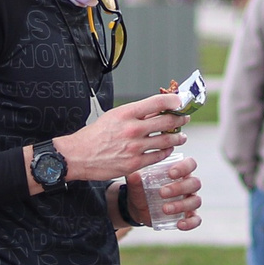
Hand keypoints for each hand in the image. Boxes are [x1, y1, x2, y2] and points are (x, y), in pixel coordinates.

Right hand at [46, 95, 186, 186]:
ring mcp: (135, 148)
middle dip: (180, 119)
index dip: (174, 100)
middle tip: (185, 118)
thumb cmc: (95, 135)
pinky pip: (158, 156)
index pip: (157, 102)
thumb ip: (135, 114)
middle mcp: (132, 129)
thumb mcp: (113, 116)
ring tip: (181, 137)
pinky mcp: (135, 163)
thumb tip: (156, 109)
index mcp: (126, 113)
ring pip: (166, 141)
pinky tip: (168, 149)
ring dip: (178, 138)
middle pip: (166, 122)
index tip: (180, 101)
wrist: (78, 156)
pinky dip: (167, 151)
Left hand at [120, 155, 201, 231]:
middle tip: (162, 193)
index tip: (171, 173)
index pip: (190, 164)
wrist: (138, 207)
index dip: (184, 167)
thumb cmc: (142, 189)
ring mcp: (190, 201)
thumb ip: (136, 178)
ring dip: (181, 205)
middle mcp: (188, 185)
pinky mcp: (188, 216)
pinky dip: (190, 223)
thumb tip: (135, 176)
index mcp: (179, 171)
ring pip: (195, 201)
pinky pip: (196, 219)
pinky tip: (179, 225)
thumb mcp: (137, 183)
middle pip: (195, 183)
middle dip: (179, 188)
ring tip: (164, 209)